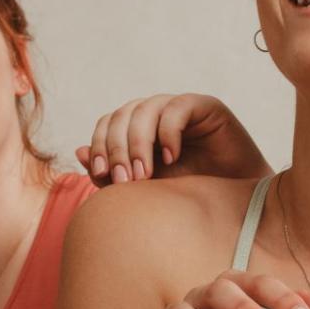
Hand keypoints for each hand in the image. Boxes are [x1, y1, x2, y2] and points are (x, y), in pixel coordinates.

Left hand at [76, 94, 272, 186]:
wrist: (232, 202)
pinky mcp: (204, 106)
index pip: (106, 125)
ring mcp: (178, 108)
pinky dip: (168, 133)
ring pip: (143, 110)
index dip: (100, 146)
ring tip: (146, 175)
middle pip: (121, 116)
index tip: (103, 175)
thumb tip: (77, 151)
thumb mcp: (144, 189)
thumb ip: (112, 174)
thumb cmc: (188, 195)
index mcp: (135, 129)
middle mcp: (154, 113)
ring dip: (139, 144)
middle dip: (119, 149)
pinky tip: (171, 158)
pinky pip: (176, 109)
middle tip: (127, 181)